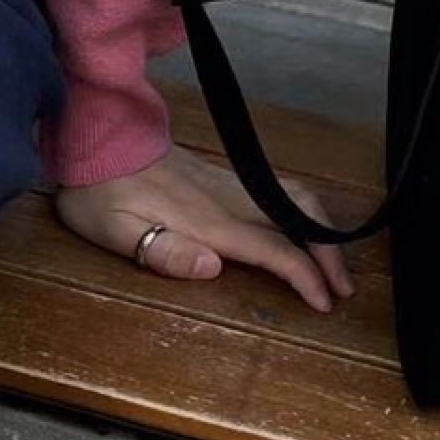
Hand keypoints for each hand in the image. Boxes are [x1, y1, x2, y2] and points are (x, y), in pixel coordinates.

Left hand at [53, 142, 355, 313]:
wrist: (95, 137)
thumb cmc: (97, 192)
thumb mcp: (111, 229)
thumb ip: (162, 251)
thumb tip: (213, 267)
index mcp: (207, 221)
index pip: (272, 248)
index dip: (304, 275)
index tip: (325, 302)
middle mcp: (227, 199)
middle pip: (297, 218)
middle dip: (329, 253)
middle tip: (344, 289)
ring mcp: (227, 183)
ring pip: (292, 198)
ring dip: (320, 228)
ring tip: (333, 262)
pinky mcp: (222, 176)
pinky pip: (277, 190)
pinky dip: (303, 211)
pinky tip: (304, 228)